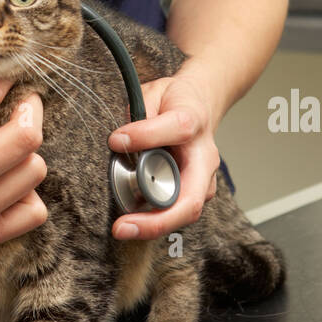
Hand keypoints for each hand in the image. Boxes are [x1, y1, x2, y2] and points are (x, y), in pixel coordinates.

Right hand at [0, 77, 46, 252]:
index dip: (0, 79)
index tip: (1, 77)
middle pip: (27, 137)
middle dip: (29, 108)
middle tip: (21, 102)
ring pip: (34, 171)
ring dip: (26, 150)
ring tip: (5, 143)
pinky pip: (32, 213)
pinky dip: (26, 191)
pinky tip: (4, 178)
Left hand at [107, 68, 221, 240]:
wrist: (201, 106)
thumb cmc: (176, 102)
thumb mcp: (153, 94)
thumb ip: (139, 116)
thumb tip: (120, 141)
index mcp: (194, 122)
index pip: (177, 129)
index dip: (146, 135)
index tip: (116, 140)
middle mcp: (205, 157)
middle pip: (190, 199)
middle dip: (156, 221)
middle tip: (122, 227)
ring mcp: (205, 180)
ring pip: (185, 212)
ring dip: (154, 224)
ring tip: (123, 226)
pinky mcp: (198, 193)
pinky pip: (178, 212)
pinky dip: (155, 220)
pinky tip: (134, 221)